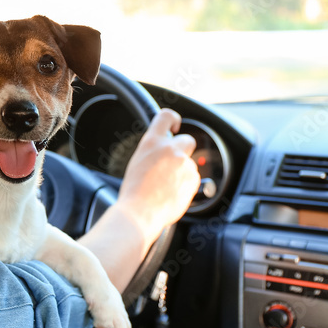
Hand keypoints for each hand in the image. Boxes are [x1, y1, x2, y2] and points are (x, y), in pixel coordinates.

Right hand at [114, 109, 200, 251]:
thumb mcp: (138, 161)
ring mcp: (184, 164)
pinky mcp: (194, 179)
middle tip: (172, 163)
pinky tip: (171, 193)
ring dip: (182, 172)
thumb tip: (163, 151)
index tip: (174, 126)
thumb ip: (153, 151)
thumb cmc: (134, 191)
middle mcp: (170, 149)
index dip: (173, 119)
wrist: (140, 212)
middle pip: (187, 140)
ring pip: (189, 163)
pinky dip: (185, 184)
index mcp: (152, 142)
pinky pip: (193, 178)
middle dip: (183, 150)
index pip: (166, 116)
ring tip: (165, 186)